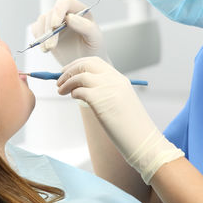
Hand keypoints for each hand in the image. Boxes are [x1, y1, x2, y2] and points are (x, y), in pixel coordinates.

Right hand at [30, 0, 108, 65]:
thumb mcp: (96, 39)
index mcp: (79, 10)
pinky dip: (38, 39)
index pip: (65, 1)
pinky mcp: (47, 31)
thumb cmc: (93, 49)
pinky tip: (46, 49)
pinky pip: (37, 29)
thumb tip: (70, 17)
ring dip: (43, 36)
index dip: (58, 10)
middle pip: (51, 13)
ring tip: (49, 49)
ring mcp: (55, 22)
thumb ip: (86, 27)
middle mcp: (66, 13)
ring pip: (42, 21)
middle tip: (52, 47)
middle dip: (50, 31)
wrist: (85, 62)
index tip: (55, 25)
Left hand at [56, 57, 183, 183]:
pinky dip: (72, 92)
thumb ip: (105, 92)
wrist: (143, 139)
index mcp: (119, 79)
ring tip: (60, 90)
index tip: (68, 71)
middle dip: (69, 69)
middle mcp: (113, 80)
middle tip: (59, 78)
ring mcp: (107, 88)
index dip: (78, 64)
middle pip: (86, 64)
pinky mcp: (100, 100)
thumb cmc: (130, 126)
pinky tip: (73, 97)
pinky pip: (79, 90)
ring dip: (66, 81)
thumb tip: (81, 88)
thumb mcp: (120, 101)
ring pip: (80, 75)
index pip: (95, 62)